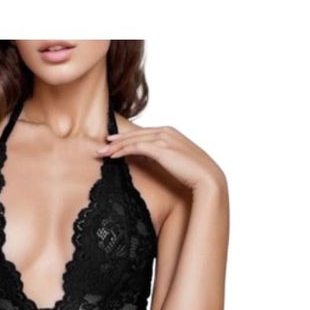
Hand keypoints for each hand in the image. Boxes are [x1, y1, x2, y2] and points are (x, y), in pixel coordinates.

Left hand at [96, 125, 225, 192]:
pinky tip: (113, 156)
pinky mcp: (161, 148)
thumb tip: (148, 159)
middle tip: (102, 146)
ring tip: (102, 152)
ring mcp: (164, 138)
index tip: (113, 143)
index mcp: (170, 132)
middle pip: (135, 134)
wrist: (208, 178)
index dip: (126, 137)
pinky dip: (122, 151)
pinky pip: (136, 147)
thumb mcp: (176, 162)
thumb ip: (162, 156)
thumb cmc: (193, 174)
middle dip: (117, 140)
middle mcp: (166, 132)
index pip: (143, 133)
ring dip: (116, 146)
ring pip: (133, 139)